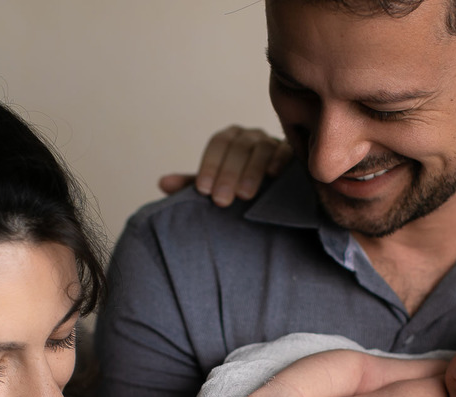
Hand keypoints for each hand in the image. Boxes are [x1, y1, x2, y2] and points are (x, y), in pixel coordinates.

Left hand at [158, 126, 291, 206]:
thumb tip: (163, 183)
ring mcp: (272, 141)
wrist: (272, 195)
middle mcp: (250, 136)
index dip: (209, 166)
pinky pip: (286, 150)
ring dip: (252, 171)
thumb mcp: (214, 186)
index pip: (218, 144)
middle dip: (228, 174)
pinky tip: (273, 176)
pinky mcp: (292, 151)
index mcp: (230, 139)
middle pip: (238, 147)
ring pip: (260, 149)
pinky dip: (279, 160)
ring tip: (244, 196)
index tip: (203, 190)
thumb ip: (191, 185)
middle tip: (221, 201)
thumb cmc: (237, 190)